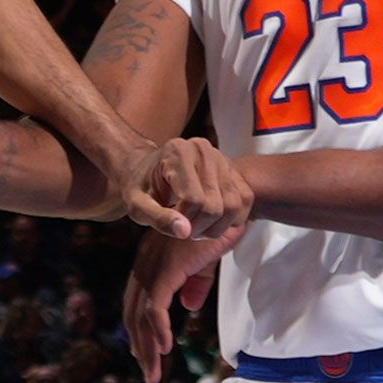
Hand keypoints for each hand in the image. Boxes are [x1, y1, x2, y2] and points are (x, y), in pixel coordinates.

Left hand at [125, 209, 239, 381]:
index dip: (140, 332)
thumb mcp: (204, 262)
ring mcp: (155, 266)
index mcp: (151, 264)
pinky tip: (165, 347)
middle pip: (133, 314)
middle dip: (140, 347)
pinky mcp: (167, 268)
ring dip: (147, 347)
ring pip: (141, 316)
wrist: (228, 205)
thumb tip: (189, 306)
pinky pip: (156, 306)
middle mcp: (146, 265)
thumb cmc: (217, 229)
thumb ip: (195, 283)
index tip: (146, 355)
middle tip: (150, 374)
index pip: (137, 304)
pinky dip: (159, 329)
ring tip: (153, 372)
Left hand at [140, 131, 254, 241]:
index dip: (184, 220)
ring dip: (217, 226)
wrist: (147, 168)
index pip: (194, 200)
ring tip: (197, 224)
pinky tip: (210, 219)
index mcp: (178, 153)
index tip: (171, 221)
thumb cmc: (140, 187)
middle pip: (216, 206)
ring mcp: (222, 158)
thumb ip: (159, 219)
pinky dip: (231, 218)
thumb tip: (185, 232)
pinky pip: (245, 201)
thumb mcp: (137, 206)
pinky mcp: (233, 169)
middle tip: (184, 227)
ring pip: (234, 206)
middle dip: (200, 227)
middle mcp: (204, 150)